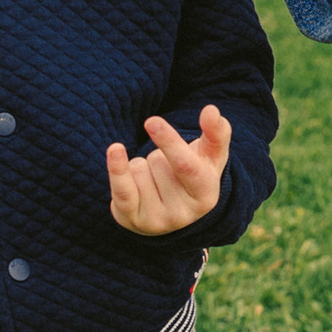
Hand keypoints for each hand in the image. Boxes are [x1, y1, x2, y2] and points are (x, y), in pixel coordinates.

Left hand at [107, 105, 232, 233]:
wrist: (167, 213)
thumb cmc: (193, 175)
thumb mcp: (210, 157)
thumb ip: (216, 133)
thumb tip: (212, 111)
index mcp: (206, 196)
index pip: (186, 166)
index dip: (169, 142)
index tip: (151, 121)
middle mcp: (183, 214)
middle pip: (158, 161)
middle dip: (158, 152)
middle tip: (165, 162)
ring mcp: (156, 220)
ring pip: (139, 168)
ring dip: (143, 166)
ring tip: (153, 181)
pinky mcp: (132, 220)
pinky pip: (122, 188)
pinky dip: (117, 168)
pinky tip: (115, 149)